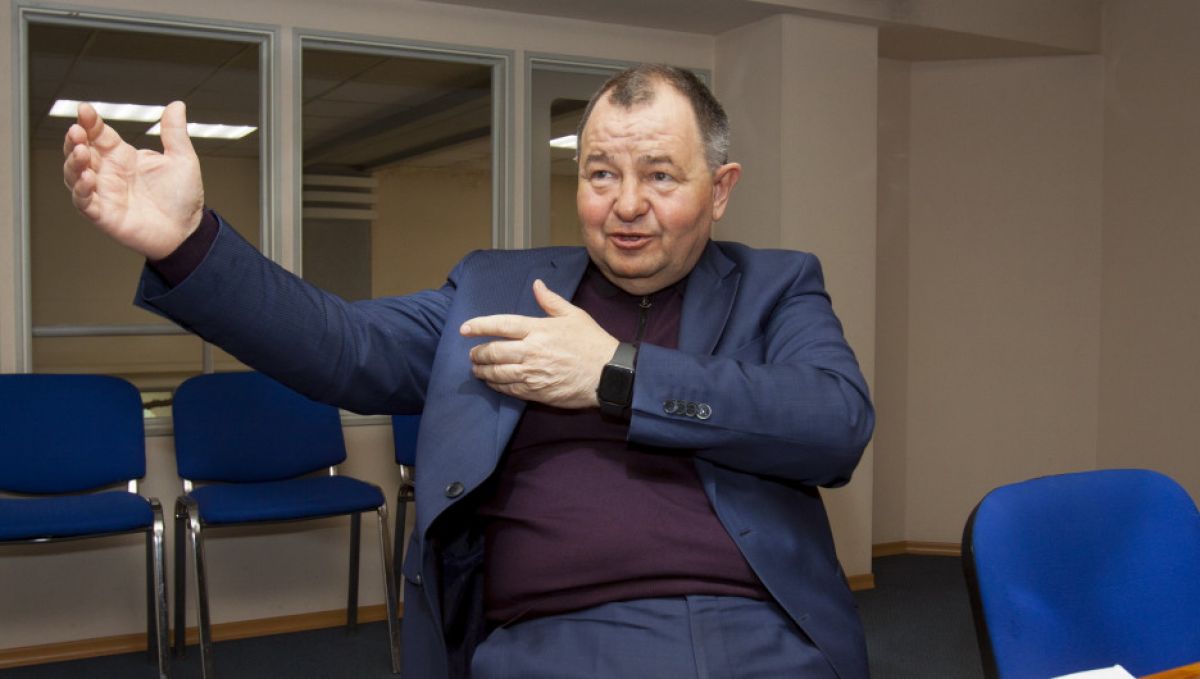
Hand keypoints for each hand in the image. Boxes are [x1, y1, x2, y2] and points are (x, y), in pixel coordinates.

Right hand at [62, 101, 204, 259]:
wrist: (188, 231)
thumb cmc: (182, 198)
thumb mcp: (182, 160)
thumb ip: (175, 133)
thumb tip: (178, 105)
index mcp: (123, 157)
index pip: (99, 134)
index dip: (89, 122)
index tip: (85, 110)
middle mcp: (109, 173)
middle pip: (80, 151)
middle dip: (74, 140)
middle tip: (77, 130)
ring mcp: (104, 194)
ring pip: (75, 174)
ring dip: (73, 162)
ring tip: (81, 152)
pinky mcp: (103, 215)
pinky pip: (84, 201)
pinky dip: (80, 189)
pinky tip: (87, 178)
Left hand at [461, 280, 619, 408]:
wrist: (608, 374)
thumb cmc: (592, 342)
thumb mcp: (574, 315)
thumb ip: (551, 300)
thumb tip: (536, 284)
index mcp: (538, 329)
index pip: (500, 325)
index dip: (479, 326)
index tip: (464, 329)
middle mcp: (530, 351)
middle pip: (493, 351)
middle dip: (478, 353)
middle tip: (472, 354)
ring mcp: (532, 373)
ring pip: (497, 373)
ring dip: (483, 371)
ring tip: (477, 369)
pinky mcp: (536, 392)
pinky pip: (509, 389)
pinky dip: (497, 385)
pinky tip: (493, 383)